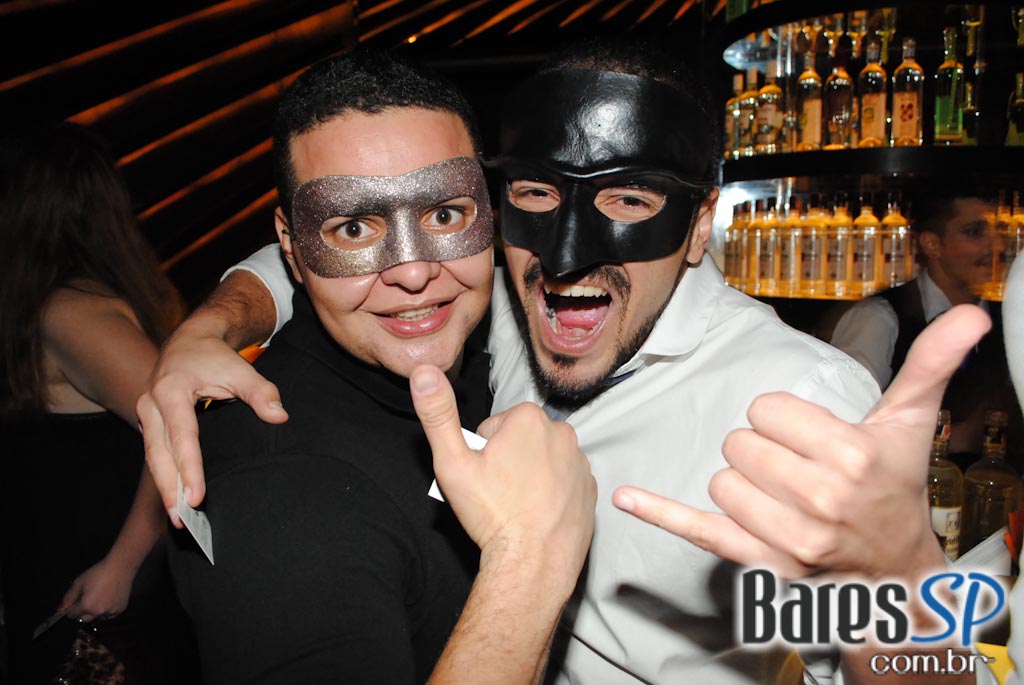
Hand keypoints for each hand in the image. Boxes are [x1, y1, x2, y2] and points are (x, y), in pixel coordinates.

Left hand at [59, 557, 134, 622]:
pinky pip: (110, 615)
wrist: (120, 567)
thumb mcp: (80, 582)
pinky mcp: (121, 609)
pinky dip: (107, 611)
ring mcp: (111, 612)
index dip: (72, 609)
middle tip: (87, 600)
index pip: (74, 615)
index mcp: (86, 606)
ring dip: (96, 613)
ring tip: (99, 599)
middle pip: (85, 619)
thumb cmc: (98, 573)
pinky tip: (108, 600)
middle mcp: (98, 613)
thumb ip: (69, 597)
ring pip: (99, 618)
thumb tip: (61, 609)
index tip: (76, 603)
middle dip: (83, 613)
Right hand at [137, 316, 286, 522]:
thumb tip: (279, 416)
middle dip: (169, 488)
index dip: (189, 468)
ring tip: (177, 518)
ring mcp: (146, 414)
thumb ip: (260, 392)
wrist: (188, 341)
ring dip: (164, 487)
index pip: (182, 436)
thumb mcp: (239, 368)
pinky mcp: (150, 423)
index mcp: (171, 391)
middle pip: (158, 454)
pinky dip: (164, 476)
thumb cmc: (214, 356)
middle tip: (182, 519)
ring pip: (153, 457)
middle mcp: (151, 404)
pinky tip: (175, 498)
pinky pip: (155, 453)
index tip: (196, 496)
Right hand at [410, 365, 596, 581]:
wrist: (532, 563)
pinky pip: (564, 483)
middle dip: (506, 461)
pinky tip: (536, 514)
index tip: (482, 476)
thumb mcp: (452, 461)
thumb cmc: (493, 513)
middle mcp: (562, 433)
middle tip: (495, 492)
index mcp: (529, 419)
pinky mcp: (590, 490)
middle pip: (520, 441)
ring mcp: (580, 463)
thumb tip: (424, 372)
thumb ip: (437, 413)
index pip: (493, 428)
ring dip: (529, 477)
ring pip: (542, 461)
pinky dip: (551, 494)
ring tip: (516, 505)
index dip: (481, 453)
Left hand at [613, 304, 990, 580]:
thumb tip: (970, 314)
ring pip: (720, 481)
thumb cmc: (894, 492)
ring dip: (741, 482)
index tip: (807, 437)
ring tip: (779, 495)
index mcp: (851, 456)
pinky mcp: (760, 564)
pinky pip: (698, 530)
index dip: (782, 418)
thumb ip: (931, 366)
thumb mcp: (910, 427)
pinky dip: (660, 512)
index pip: (767, 409)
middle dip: (761, 450)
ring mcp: (788, 537)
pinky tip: (626, 497)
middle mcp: (820, 500)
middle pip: (739, 444)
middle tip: (795, 468)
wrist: (892, 575)